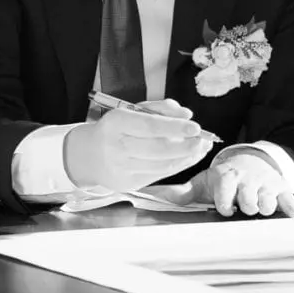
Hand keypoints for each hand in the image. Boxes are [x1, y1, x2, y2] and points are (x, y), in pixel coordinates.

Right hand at [63, 99, 212, 192]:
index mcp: (116, 122)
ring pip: (162, 165)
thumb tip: (185, 114)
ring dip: (187, 158)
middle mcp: (116, 146)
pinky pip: (159, 175)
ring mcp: (121, 168)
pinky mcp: (127, 183)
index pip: (150, 125)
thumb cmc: (116, 128)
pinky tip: (188, 158)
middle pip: (158, 149)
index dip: (175, 127)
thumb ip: (161, 108)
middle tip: (204, 140)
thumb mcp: (133, 110)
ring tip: (201, 148)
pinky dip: (178, 166)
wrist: (89, 154)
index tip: (195, 127)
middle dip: (186, 146)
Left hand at [152, 149, 293, 217]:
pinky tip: (291, 217)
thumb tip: (158, 197)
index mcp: (227, 175)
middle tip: (244, 207)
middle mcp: (247, 178)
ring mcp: (265, 182)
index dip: (226, 204)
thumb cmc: (224, 176)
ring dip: (265, 207)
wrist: (250, 159)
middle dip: (247, 206)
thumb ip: (184, 192)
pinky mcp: (281, 186)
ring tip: (260, 208)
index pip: (226, 191)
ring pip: (268, 201)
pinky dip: (290, 209)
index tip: (226, 210)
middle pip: (249, 200)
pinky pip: (288, 200)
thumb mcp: (205, 180)